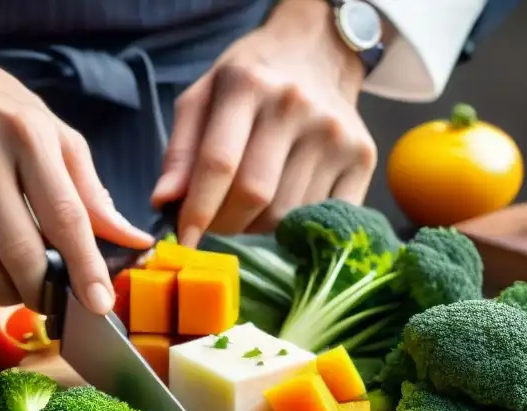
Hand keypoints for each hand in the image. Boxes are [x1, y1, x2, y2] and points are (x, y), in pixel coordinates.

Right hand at [0, 28, 152, 312]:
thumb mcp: (54, 137)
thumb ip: (92, 193)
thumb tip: (133, 241)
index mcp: (25, 135)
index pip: (64, 217)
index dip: (85, 268)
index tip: (100, 303)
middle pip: (21, 254)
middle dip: (45, 291)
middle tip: (54, 298)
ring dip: (10, 293)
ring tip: (19, 281)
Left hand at [151, 0, 377, 245]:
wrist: (316, 54)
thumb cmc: (251, 81)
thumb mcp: (203, 97)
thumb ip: (181, 150)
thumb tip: (164, 201)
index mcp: (248, 85)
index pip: (219, 163)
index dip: (198, 210)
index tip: (184, 241)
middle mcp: (296, 105)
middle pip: (255, 195)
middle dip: (226, 224)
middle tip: (215, 224)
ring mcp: (335, 133)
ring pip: (286, 214)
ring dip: (257, 228)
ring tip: (248, 210)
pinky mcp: (362, 156)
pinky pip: (321, 217)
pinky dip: (295, 228)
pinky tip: (282, 211)